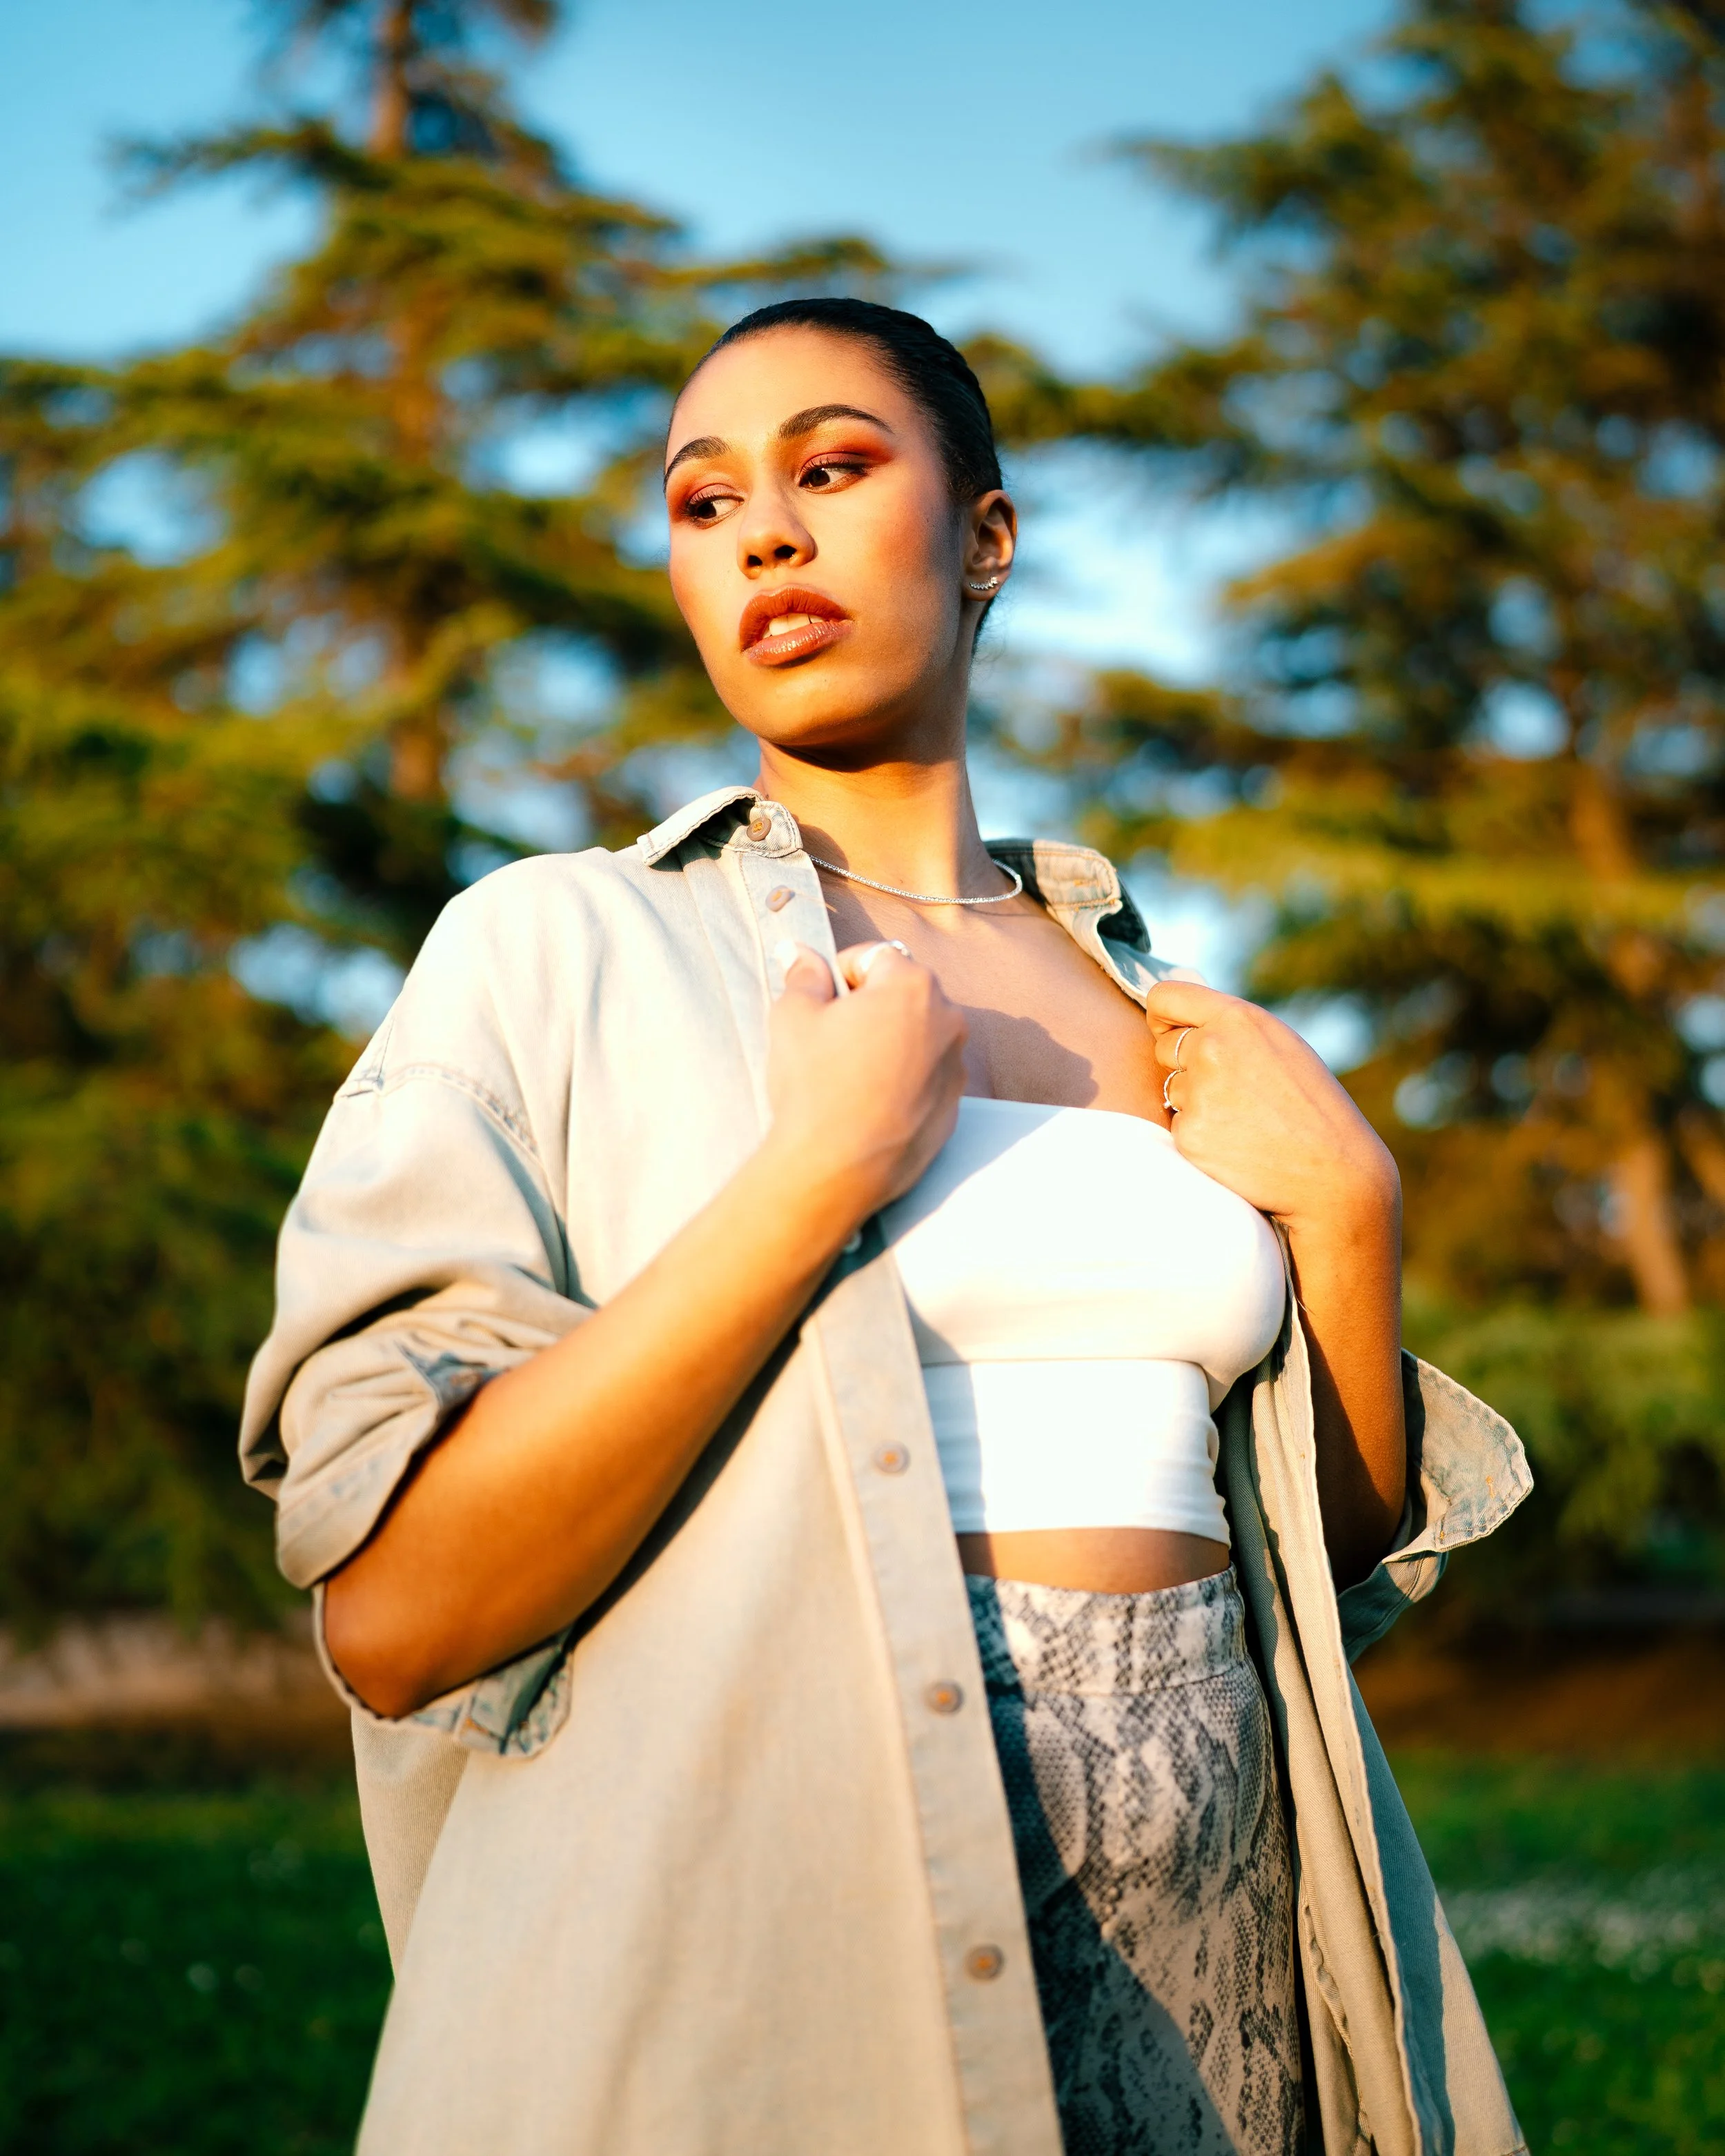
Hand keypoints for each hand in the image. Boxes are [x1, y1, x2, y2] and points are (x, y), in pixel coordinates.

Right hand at [764, 940, 968, 1233]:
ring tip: (850, 1075)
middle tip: (833, 1039)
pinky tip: (869, 1103)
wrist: (836, 1169)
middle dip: (870, 1007)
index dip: (841, 975)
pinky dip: (903, 1081)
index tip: (823, 1003)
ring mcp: (956, 1067)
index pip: (874, 957)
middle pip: (903, 995)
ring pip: (918, 1037)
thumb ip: (803, 975)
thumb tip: (800, 952)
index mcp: (912, 986)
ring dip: (890, 1043)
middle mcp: (948, 1021)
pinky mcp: (954, 1108)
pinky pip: (927, 1078)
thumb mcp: (793, 1017)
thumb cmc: (815, 1087)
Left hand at [1146, 980, 1398, 1233]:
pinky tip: (1237, 1144)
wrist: (1332, 1172)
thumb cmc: (1312, 1106)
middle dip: (1185, 1064)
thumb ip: (1230, 1027)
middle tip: (1232, 1089)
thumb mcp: (1280, 1044)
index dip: (1163, 1016)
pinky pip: (1178, 1126)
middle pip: (1164, 1047)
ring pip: (1171, 1089)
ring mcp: (1198, 1093)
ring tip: (1244, 1119)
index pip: (1164, 997)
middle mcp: (1212, 1049)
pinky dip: (1200, 1136)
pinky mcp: (1188, 1134)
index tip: (1169, 1030)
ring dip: (1195, 1102)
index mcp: (1238, 1019)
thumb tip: (1177, 1020)